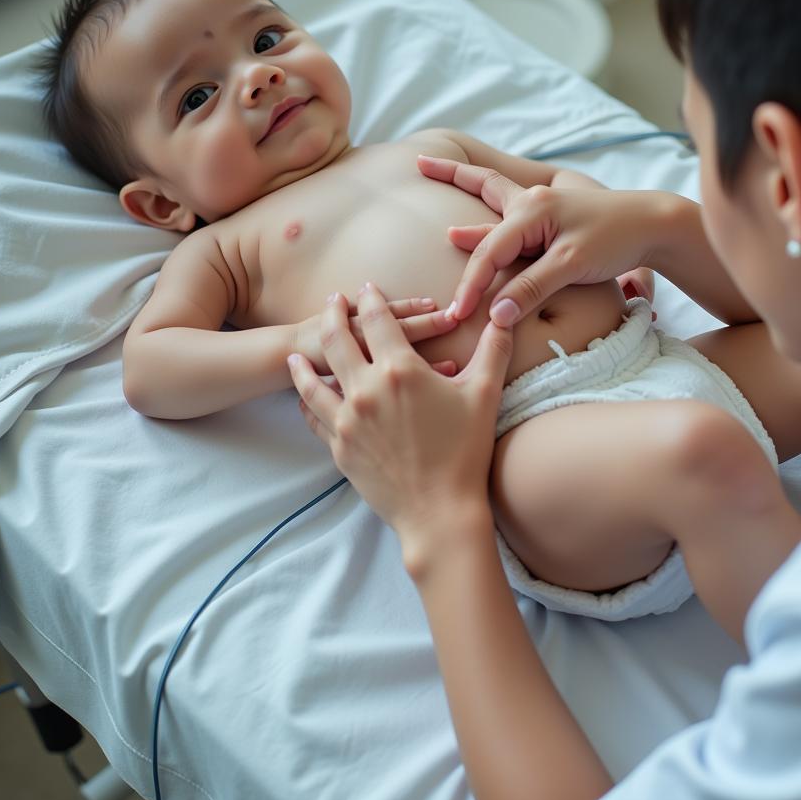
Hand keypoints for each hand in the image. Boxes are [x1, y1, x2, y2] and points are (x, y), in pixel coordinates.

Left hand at [288, 284, 512, 562]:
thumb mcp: (484, 394)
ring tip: (296, 351)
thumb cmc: (466, 452)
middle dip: (332, 315)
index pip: (377, 320)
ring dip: (303, 361)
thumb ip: (494, 349)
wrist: (440, 511)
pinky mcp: (338, 447)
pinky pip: (314, 416)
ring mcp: (346, 420)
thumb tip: (504, 315)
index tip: (366, 288)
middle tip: (332, 302)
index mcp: (400, 369)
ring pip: (312, 380)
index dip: (371, 300)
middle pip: (337, 340)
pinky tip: (303, 396)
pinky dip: (306, 401)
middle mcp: (365, 389)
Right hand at [418, 155, 661, 325]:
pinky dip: (486, 211)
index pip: (489, 251)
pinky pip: (508, 213)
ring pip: (493, 195)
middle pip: (482, 188)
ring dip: (465, 184)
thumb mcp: (571, 267)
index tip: (457, 313)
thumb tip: (495, 317)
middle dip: (451, 177)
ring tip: (433, 169)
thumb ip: (531, 290)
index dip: (471, 284)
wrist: (654, 224)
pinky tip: (472, 218)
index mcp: (533, 210)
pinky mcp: (550, 217)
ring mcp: (541, 206)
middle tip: (418, 162)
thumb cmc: (615, 240)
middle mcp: (532, 201)